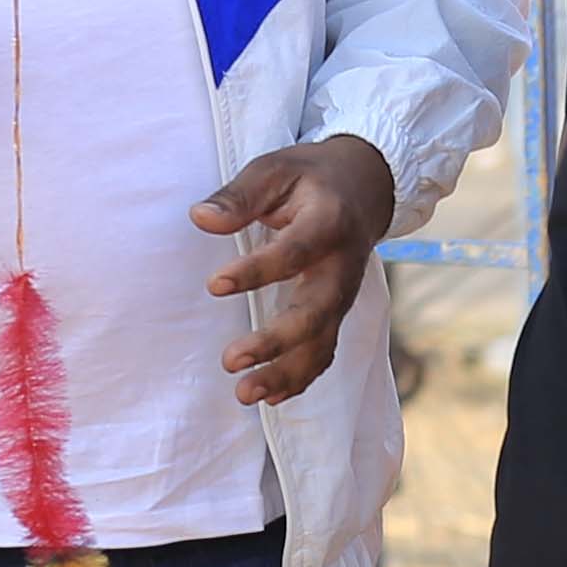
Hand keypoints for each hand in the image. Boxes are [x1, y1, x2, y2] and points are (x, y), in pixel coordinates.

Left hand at [195, 135, 395, 406]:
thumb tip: (201, 218)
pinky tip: (269, 397)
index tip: (214, 285)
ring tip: (244, 394)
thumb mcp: (275, 169)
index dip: (256, 272)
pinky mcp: (336, 312)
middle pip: (315, 312)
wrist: (365, 186)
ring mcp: (343, 294)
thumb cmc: (310, 177)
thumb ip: (239, 196)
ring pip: (321, 343)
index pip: (294, 253)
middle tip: (230, 360)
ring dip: (285, 373)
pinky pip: (324, 352)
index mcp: (328, 222)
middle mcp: (342, 266)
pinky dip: (301, 379)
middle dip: (274, 341)